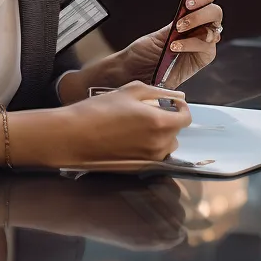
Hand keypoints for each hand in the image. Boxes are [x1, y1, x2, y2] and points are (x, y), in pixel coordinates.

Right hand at [60, 81, 191, 164]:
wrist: (75, 135)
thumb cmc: (100, 109)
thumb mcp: (130, 91)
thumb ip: (158, 92)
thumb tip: (177, 96)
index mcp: (160, 123)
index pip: (186, 118)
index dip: (180, 108)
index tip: (170, 102)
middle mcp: (160, 145)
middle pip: (176, 132)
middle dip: (167, 120)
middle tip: (147, 111)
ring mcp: (150, 159)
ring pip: (165, 146)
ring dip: (159, 135)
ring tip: (137, 125)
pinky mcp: (139, 169)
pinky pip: (153, 156)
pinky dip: (148, 146)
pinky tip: (128, 138)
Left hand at [115, 0, 222, 88]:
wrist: (136, 75)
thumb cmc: (143, 55)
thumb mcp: (156, 36)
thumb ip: (173, 26)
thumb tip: (185, 13)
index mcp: (186, 19)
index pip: (204, 0)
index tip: (189, 0)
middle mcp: (197, 30)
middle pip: (215, 12)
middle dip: (202, 10)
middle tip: (186, 12)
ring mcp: (202, 44)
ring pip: (214, 28)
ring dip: (197, 24)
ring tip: (178, 31)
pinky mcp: (203, 59)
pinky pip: (206, 48)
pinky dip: (191, 44)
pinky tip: (176, 47)